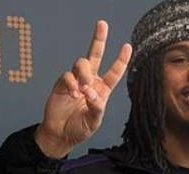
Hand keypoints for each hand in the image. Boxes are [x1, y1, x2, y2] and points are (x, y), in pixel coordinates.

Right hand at [35, 20, 131, 158]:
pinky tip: (73, 94)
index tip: (127, 46)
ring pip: (81, 63)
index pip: (114, 72)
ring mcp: (76, 81)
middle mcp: (90, 81)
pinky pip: (68, 75)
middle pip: (95, 55)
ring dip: (84, 74)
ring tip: (82, 90)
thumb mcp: (94, 120)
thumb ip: (96, 107)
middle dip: (99, 39)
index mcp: (103, 89)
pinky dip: (71, 84)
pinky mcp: (62, 83)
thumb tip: (91, 92)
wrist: (60, 134)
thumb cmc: (80, 128)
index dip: (121, 59)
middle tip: (102, 24)